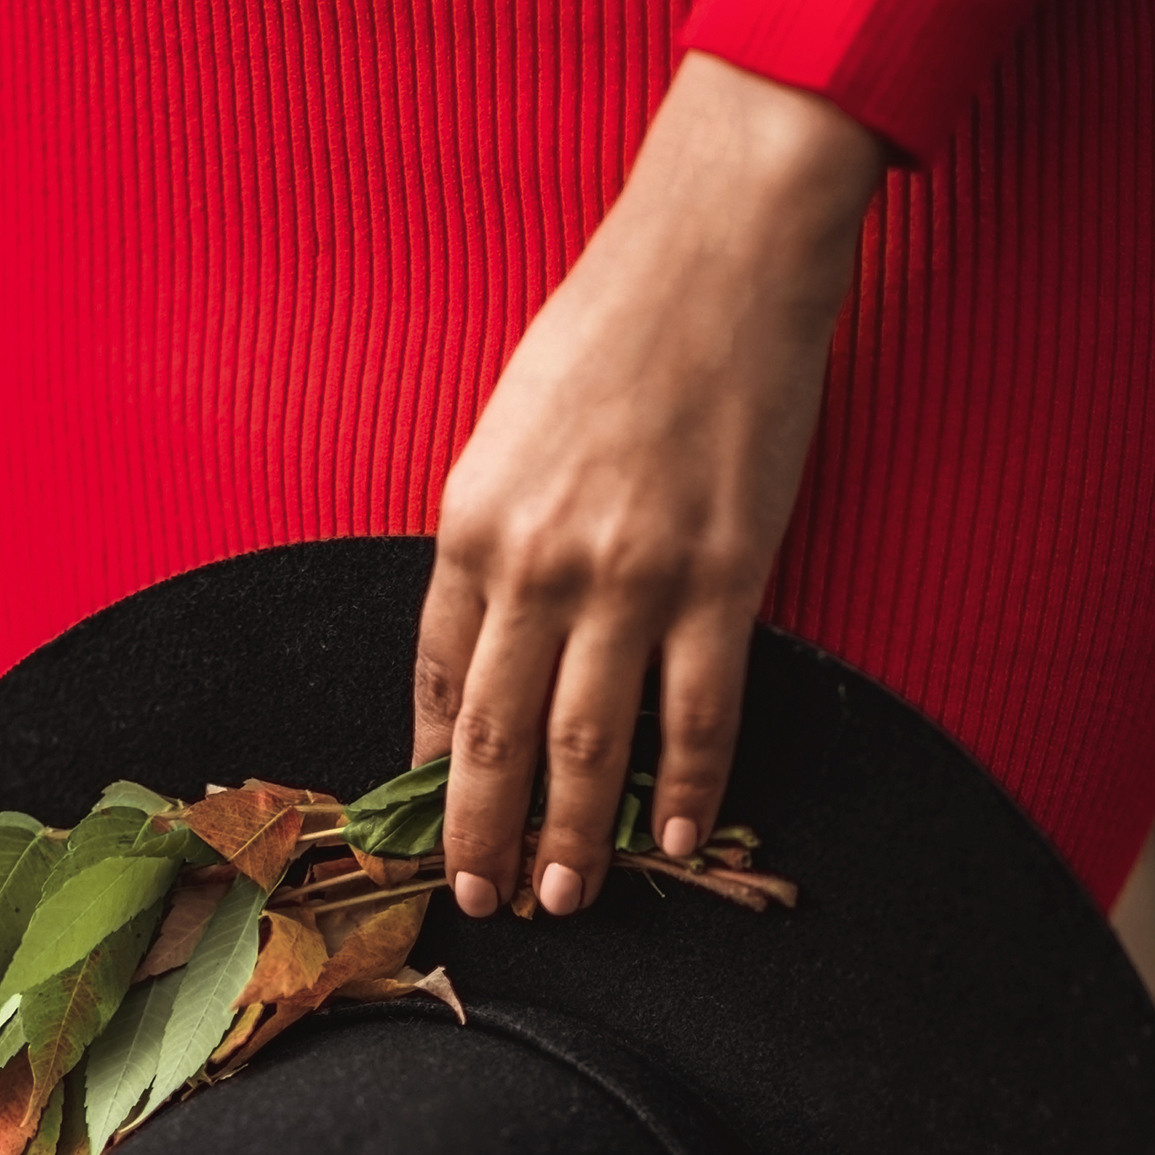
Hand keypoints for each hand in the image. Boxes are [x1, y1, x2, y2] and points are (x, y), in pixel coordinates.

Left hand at [412, 52, 884, 917]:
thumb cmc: (610, 327)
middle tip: (485, 901)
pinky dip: (684, 788)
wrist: (718, 253)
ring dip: (573, 835)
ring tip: (567, 897)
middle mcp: (537, 561)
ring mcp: (631, 576)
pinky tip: (671, 839)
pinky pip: (698, 712)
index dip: (432, 767)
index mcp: (470, 523)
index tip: (432, 825)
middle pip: (494, 733)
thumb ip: (493, 540)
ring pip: (586, 744)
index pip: (435, 678)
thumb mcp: (509, 431)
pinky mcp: (722, 576)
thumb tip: (485, 643)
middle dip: (482, 832)